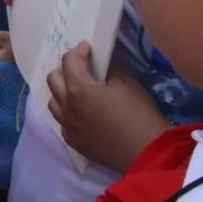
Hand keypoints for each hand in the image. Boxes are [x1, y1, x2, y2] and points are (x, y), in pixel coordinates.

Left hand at [47, 42, 171, 173]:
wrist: (149, 154)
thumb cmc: (140, 115)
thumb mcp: (128, 84)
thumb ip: (110, 69)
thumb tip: (102, 65)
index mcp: (78, 90)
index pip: (69, 62)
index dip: (78, 51)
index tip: (88, 48)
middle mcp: (66, 107)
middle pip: (53, 79)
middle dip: (65, 68)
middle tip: (81, 67)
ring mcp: (67, 126)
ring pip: (53, 101)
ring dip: (62, 91)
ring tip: (78, 89)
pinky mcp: (73, 142)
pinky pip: (62, 121)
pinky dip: (67, 111)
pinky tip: (80, 112)